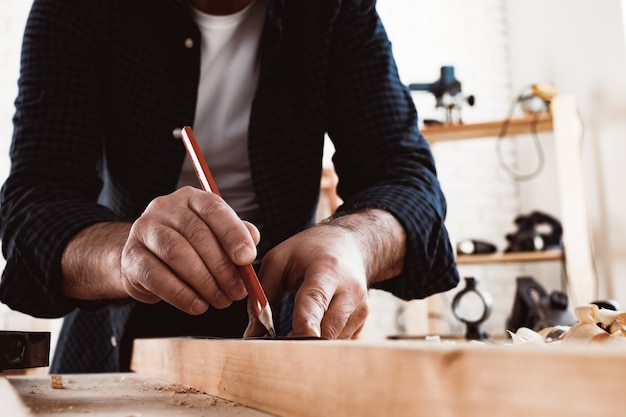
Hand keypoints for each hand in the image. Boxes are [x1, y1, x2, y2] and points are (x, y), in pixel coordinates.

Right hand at [120, 186, 259, 313]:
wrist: (146, 259)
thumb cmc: (190, 246)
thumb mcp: (215, 236)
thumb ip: (237, 236)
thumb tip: (251, 245)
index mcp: (191, 198)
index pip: (214, 209)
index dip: (233, 233)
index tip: (247, 258)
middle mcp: (165, 208)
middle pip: (197, 234)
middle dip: (222, 267)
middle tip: (237, 291)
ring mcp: (144, 230)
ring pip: (177, 254)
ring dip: (204, 282)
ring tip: (220, 300)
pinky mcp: (131, 257)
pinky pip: (157, 276)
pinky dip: (181, 294)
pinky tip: (198, 306)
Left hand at [245, 223, 370, 338]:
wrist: (350, 246)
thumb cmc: (310, 251)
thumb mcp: (279, 259)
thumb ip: (263, 294)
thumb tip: (252, 334)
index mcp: (327, 270)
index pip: (316, 302)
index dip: (304, 324)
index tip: (287, 342)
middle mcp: (350, 291)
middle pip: (326, 331)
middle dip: (299, 343)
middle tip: (277, 345)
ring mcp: (360, 309)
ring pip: (331, 342)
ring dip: (309, 343)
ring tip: (296, 327)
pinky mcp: (362, 323)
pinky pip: (337, 342)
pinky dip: (321, 340)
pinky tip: (315, 323)